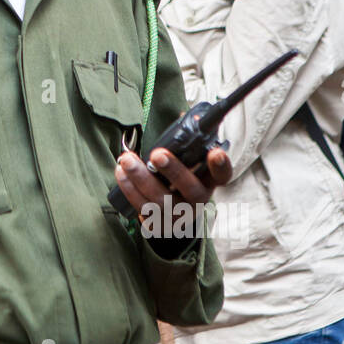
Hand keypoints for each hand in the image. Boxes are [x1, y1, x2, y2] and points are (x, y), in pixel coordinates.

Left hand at [113, 145, 231, 239]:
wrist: (170, 213)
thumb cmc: (178, 177)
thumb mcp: (187, 160)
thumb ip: (188, 141)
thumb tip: (191, 118)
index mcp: (208, 182)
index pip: (222, 175)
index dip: (220, 165)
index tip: (214, 152)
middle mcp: (198, 200)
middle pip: (191, 189)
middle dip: (174, 170)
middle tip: (157, 154)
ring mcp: (179, 216)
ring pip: (161, 200)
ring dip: (142, 178)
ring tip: (127, 160)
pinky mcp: (159, 224)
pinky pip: (143, 208)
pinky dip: (130, 189)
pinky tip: (121, 173)